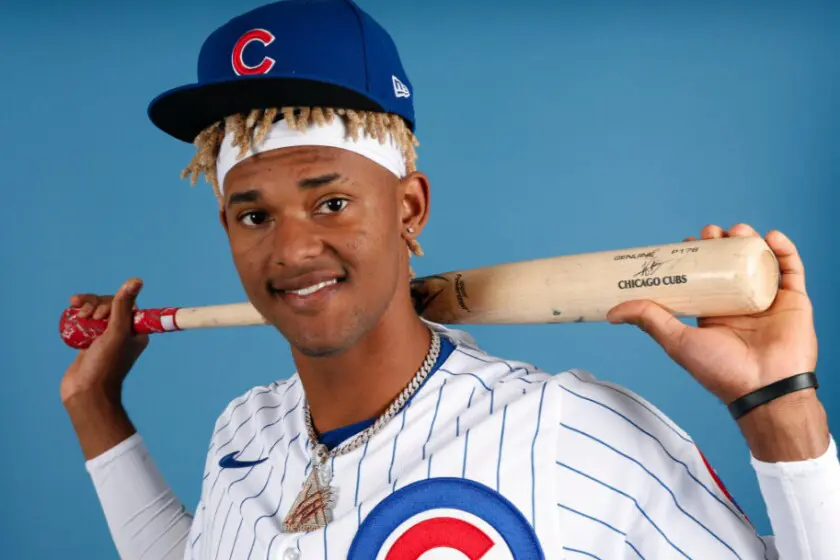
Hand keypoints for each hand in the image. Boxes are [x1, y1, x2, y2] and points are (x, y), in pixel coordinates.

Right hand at [60, 278, 148, 403]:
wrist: (86, 393)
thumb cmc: (105, 365)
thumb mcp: (117, 333)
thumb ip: (124, 307)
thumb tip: (136, 280)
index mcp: (137, 331)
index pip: (127, 304)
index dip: (113, 302)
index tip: (101, 313)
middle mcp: (123, 333)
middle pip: (110, 306)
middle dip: (97, 304)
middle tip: (88, 316)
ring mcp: (105, 338)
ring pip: (97, 313)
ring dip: (87, 307)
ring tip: (77, 312)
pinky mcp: (89, 342)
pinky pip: (86, 322)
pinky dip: (79, 315)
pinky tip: (72, 310)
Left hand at [607, 224, 816, 405]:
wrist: (764, 389)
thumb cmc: (721, 371)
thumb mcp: (677, 340)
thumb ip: (649, 320)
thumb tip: (613, 311)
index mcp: (715, 312)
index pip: (706, 275)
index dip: (699, 255)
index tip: (687, 242)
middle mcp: (742, 303)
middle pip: (733, 263)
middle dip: (722, 243)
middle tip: (709, 233)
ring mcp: (769, 301)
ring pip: (760, 261)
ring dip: (750, 240)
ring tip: (737, 231)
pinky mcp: (794, 302)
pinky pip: (792, 270)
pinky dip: (784, 250)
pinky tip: (771, 237)